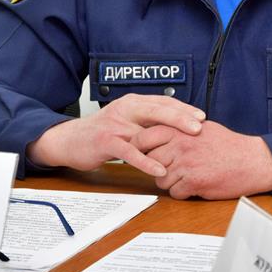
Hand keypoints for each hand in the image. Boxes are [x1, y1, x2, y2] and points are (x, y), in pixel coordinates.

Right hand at [26, 94, 204, 176]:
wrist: (69, 140)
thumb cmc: (102, 133)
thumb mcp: (126, 121)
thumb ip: (146, 122)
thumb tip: (175, 126)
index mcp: (133, 102)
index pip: (163, 101)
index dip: (183, 108)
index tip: (202, 116)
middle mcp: (125, 109)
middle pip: (158, 110)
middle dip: (181, 117)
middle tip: (200, 127)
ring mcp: (115, 124)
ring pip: (146, 130)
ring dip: (168, 138)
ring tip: (188, 145)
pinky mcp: (106, 142)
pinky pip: (130, 152)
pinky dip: (147, 162)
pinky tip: (160, 170)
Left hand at [133, 121, 271, 199]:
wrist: (253, 161)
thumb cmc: (229, 145)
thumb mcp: (201, 127)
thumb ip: (178, 128)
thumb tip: (156, 133)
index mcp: (180, 129)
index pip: (144, 137)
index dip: (138, 147)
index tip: (138, 153)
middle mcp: (180, 145)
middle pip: (150, 161)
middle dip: (158, 167)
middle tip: (171, 168)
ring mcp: (185, 164)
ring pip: (161, 179)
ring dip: (171, 181)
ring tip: (187, 176)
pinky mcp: (193, 182)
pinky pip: (175, 193)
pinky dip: (183, 192)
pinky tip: (195, 185)